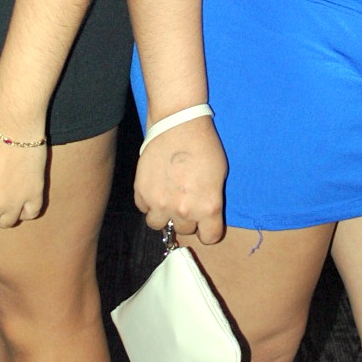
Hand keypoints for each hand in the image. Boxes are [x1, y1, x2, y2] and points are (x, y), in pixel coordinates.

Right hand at [134, 117, 227, 245]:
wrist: (177, 124)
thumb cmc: (203, 145)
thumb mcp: (219, 176)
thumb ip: (211, 200)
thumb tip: (202, 212)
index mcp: (208, 207)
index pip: (209, 238)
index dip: (208, 230)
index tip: (206, 224)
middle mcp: (184, 210)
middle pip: (184, 230)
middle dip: (186, 218)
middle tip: (186, 199)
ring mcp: (160, 203)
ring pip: (158, 224)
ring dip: (163, 213)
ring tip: (167, 196)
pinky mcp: (141, 192)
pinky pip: (143, 207)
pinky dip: (148, 201)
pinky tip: (156, 185)